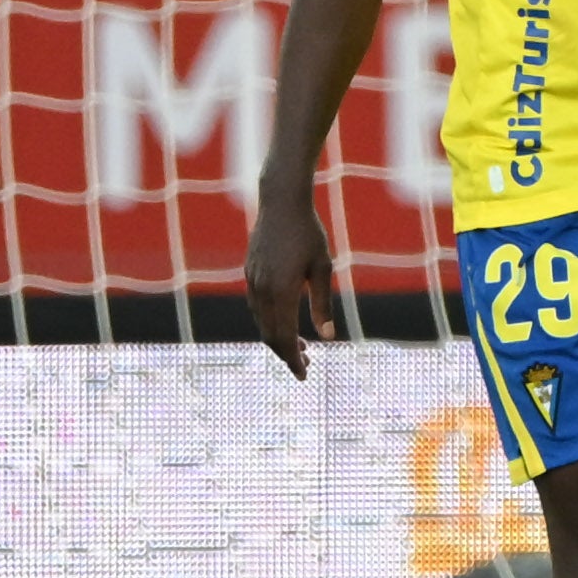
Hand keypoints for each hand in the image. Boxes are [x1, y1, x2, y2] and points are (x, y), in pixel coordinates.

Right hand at [241, 188, 338, 374]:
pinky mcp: (249, 274)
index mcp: (280, 292)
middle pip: (270, 335)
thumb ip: (322, 305)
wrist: (281, 202)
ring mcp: (252, 282)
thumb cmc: (308, 233)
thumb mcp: (322, 268)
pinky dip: (269, 323)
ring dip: (278, 339)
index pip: (284, 338)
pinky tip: (285, 323)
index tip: (304, 375)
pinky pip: (256, 308)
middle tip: (306, 366)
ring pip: (261, 323)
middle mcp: (261, 290)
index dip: (293, 360)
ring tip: (301, 347)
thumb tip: (327, 338)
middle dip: (286, 354)